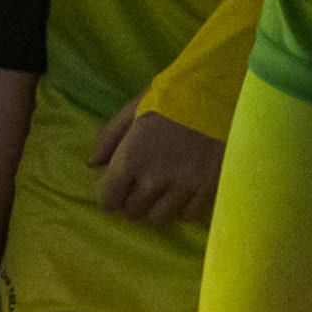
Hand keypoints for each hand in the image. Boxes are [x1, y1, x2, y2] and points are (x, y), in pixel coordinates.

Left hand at [92, 100, 223, 228]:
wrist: (218, 94)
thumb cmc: (170, 97)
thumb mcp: (131, 110)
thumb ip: (109, 139)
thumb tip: (93, 164)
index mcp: (130, 160)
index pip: (109, 200)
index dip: (110, 197)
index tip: (117, 191)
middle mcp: (154, 180)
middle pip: (133, 212)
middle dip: (132, 203)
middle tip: (138, 190)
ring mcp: (183, 187)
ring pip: (160, 218)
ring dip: (156, 208)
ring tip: (160, 194)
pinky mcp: (208, 189)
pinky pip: (188, 215)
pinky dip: (183, 208)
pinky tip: (183, 194)